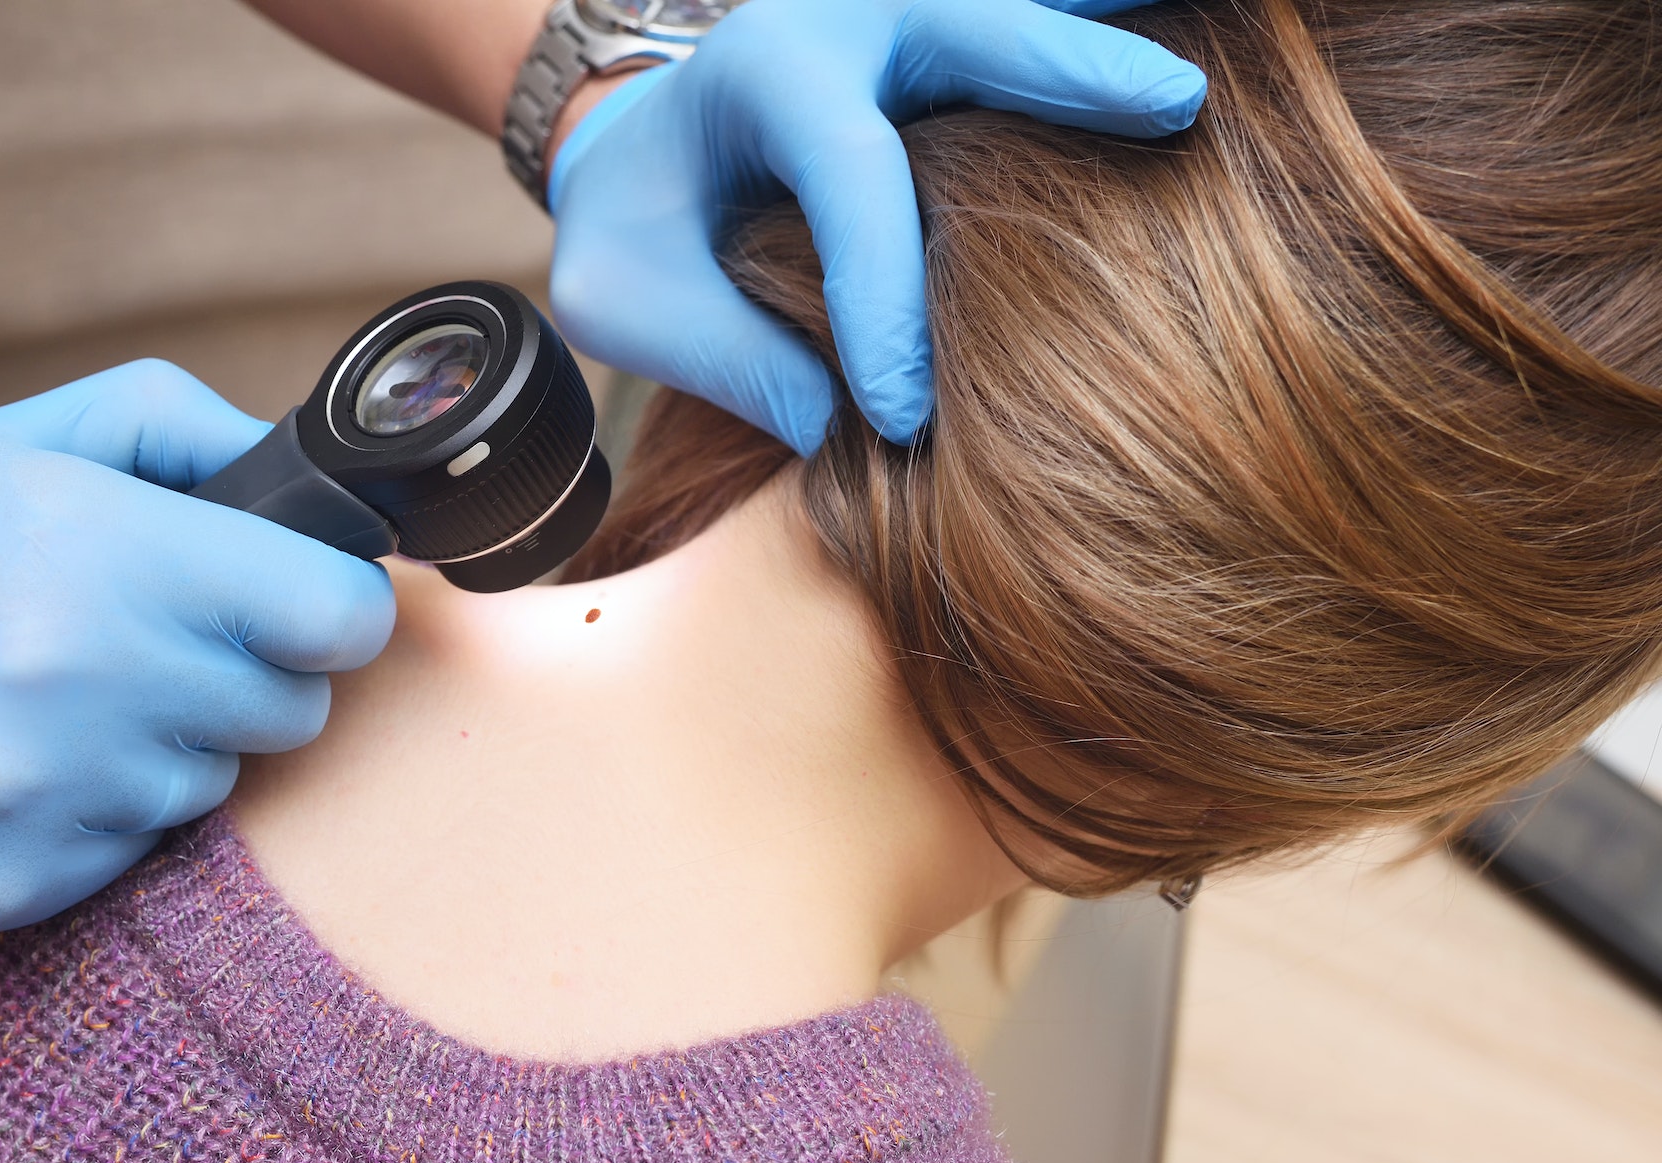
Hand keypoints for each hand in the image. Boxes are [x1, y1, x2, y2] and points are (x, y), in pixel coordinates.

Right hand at [0, 361, 393, 936]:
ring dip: (167, 745)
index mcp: (104, 556)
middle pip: (294, 707)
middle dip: (250, 672)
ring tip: (56, 701)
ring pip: (213, 784)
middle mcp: (92, 683)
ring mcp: (55, 796)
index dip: (339, 605)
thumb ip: (164, 429)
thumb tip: (291, 463)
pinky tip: (11, 764)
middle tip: (159, 644)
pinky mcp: (17, 884)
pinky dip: (97, 813)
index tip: (312, 602)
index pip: (336, 613)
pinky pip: (134, 853)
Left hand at [547, 0, 1205, 451]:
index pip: (850, 172)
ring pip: (1015, 7)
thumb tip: (852, 443)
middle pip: (973, 23)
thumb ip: (731, 358)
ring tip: (1208, 71)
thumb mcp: (630, 302)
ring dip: (1105, 26)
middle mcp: (849, 16)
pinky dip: (1099, 29)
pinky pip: (1031, 23)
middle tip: (1177, 108)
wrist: (636, 148)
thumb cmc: (636, 230)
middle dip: (1071, 66)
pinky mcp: (949, 39)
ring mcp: (909, 13)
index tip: (906, 418)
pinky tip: (1198, 39)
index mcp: (765, 72)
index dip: (885, 293)